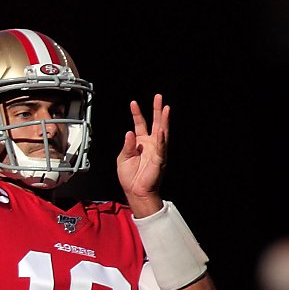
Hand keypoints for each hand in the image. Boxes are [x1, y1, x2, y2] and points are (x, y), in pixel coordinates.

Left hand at [115, 95, 169, 212]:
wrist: (135, 192)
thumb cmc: (130, 177)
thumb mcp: (123, 158)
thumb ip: (126, 145)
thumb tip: (130, 132)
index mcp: (140, 142)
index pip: (140, 124)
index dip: (137, 113)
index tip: (133, 103)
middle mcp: (150, 144)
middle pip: (155, 123)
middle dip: (156, 110)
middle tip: (159, 97)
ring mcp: (156, 151)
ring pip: (162, 132)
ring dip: (164, 120)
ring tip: (166, 108)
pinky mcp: (159, 160)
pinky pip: (161, 148)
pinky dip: (161, 140)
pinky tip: (161, 131)